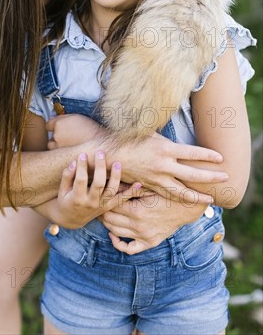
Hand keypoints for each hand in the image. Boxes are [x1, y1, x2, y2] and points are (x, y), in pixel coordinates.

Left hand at [46, 114, 105, 149]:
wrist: (99, 143)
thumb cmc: (90, 128)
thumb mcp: (76, 117)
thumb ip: (63, 117)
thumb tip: (53, 116)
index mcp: (59, 124)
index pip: (48, 125)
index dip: (53, 126)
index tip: (59, 128)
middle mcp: (56, 135)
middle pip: (50, 137)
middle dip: (56, 137)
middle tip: (66, 137)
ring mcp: (58, 147)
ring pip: (52, 146)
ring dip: (57, 146)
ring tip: (68, 145)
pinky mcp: (63, 156)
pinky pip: (58, 154)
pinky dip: (62, 153)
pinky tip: (70, 151)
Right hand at [55, 151, 142, 228]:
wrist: (72, 219)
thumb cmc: (66, 199)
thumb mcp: (62, 190)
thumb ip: (67, 176)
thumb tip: (74, 162)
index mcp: (77, 198)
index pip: (81, 179)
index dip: (82, 166)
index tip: (84, 154)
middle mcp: (90, 202)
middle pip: (98, 184)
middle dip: (100, 167)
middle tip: (101, 153)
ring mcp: (101, 205)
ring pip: (111, 191)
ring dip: (116, 176)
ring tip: (117, 163)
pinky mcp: (108, 206)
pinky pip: (121, 200)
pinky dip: (131, 192)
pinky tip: (138, 183)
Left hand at [100, 193, 206, 254]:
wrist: (185, 207)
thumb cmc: (165, 193)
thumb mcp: (147, 188)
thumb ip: (129, 188)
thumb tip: (110, 183)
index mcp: (137, 211)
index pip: (111, 207)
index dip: (103, 200)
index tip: (99, 194)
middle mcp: (138, 226)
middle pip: (110, 220)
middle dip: (101, 211)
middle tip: (97, 204)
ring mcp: (144, 237)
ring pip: (116, 233)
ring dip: (106, 224)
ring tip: (103, 215)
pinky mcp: (149, 243)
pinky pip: (130, 249)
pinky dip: (118, 243)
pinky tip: (113, 235)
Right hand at [111, 132, 227, 203]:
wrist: (109, 156)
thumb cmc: (128, 140)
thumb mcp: (149, 132)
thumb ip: (166, 137)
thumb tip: (177, 133)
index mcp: (165, 149)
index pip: (193, 153)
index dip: (208, 156)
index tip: (221, 158)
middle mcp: (163, 165)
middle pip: (193, 175)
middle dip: (211, 177)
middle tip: (225, 178)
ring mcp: (157, 178)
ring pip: (182, 192)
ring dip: (198, 196)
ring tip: (211, 200)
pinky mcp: (150, 186)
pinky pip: (168, 195)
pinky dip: (180, 200)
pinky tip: (188, 202)